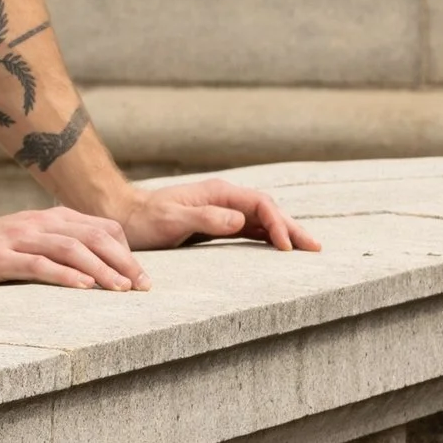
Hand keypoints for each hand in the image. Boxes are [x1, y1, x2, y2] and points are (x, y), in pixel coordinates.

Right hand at [0, 204, 150, 292]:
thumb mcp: (34, 241)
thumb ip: (64, 246)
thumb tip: (106, 267)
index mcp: (51, 219)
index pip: (101, 228)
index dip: (126, 251)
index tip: (142, 278)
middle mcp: (39, 224)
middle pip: (92, 237)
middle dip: (123, 261)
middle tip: (143, 287)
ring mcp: (18, 239)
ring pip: (69, 249)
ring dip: (100, 269)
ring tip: (121, 289)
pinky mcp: (0, 257)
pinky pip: (37, 264)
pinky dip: (64, 275)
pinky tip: (83, 288)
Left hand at [114, 179, 320, 252]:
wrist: (126, 218)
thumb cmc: (145, 219)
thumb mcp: (172, 218)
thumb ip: (204, 217)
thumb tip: (240, 220)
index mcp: (218, 193)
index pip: (259, 204)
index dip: (277, 224)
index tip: (286, 246)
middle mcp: (224, 199)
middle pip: (268, 210)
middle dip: (292, 228)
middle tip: (316, 248)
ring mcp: (223, 211)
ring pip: (263, 220)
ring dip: (285, 233)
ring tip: (308, 249)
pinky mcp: (218, 225)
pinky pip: (250, 230)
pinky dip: (269, 238)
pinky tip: (281, 249)